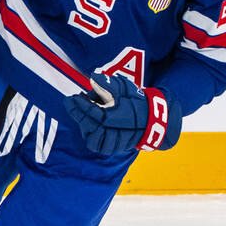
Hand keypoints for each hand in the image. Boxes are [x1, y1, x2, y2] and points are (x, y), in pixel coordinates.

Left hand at [64, 70, 180, 154]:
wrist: (153, 119)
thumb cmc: (137, 102)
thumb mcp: (125, 89)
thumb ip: (108, 83)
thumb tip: (93, 77)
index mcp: (115, 116)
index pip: (92, 112)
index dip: (79, 105)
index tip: (71, 97)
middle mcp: (114, 131)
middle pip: (89, 125)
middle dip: (78, 114)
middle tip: (71, 103)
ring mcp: (114, 141)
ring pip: (91, 139)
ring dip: (84, 126)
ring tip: (80, 115)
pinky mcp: (115, 148)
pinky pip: (98, 146)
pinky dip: (91, 137)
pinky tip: (88, 127)